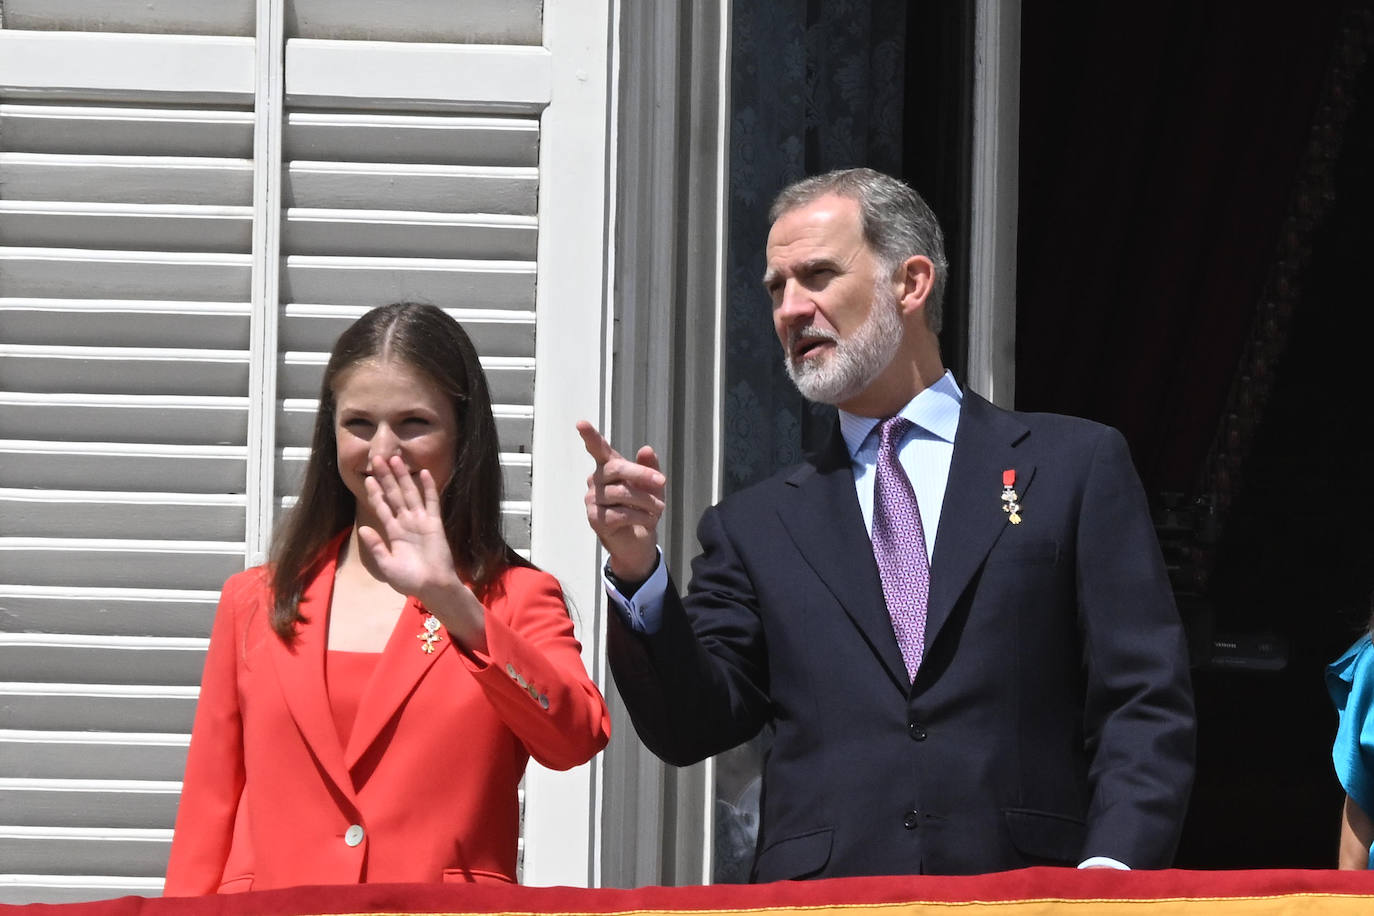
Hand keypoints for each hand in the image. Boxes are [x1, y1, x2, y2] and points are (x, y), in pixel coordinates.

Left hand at [357, 455, 462, 602]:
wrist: (433, 587)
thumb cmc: (410, 580)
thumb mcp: (387, 565)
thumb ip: (376, 547)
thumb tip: (363, 529)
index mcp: (394, 533)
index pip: (382, 508)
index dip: (375, 493)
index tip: (367, 478)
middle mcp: (406, 523)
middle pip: (394, 495)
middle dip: (386, 477)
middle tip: (378, 459)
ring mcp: (421, 521)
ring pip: (410, 494)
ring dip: (403, 477)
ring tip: (396, 459)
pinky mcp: (434, 523)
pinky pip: (431, 502)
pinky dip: (428, 488)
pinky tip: (424, 473)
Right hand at [577, 421, 664, 581]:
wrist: (639, 542)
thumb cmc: (642, 509)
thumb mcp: (652, 487)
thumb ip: (650, 468)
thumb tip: (646, 449)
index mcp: (608, 469)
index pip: (598, 450)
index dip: (590, 437)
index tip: (580, 423)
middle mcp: (596, 482)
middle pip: (615, 469)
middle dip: (641, 474)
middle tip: (662, 481)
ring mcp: (593, 501)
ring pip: (621, 493)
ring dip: (646, 500)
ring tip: (659, 508)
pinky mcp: (595, 520)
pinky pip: (619, 513)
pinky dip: (639, 516)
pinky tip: (647, 520)